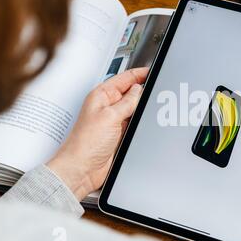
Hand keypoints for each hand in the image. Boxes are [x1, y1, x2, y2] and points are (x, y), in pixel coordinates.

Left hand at [47, 68, 148, 200]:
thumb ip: (127, 102)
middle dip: (143, 91)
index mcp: (101, 96)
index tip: (152, 71)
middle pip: (131, 92)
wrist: (83, 169)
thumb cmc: (85, 143)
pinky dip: (140, 122)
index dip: (138, 74)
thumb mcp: (110, 116)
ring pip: (134, 108)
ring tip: (152, 106)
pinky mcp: (120, 133)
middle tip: (157, 88)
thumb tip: (139, 90)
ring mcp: (114, 120)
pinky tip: (144, 122)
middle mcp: (107, 106)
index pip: (123, 78)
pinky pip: (134, 123)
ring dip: (141, 108)